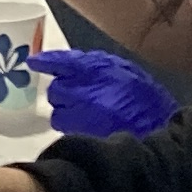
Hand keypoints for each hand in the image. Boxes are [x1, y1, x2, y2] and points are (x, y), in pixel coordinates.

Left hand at [28, 48, 175, 136]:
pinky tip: (87, 130)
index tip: (33, 62)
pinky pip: (65, 128)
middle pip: (56, 89)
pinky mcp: (81, 130)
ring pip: (58, 112)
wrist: (158, 127)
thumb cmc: (148, 101)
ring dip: (66, 114)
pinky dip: (72, 129)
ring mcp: (82, 109)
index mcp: (99, 67)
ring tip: (85, 118)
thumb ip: (100, 69)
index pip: (64, 61)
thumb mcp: (128, 73)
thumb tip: (75, 69)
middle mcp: (86, 85)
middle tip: (77, 101)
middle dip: (62, 95)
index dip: (46, 62)